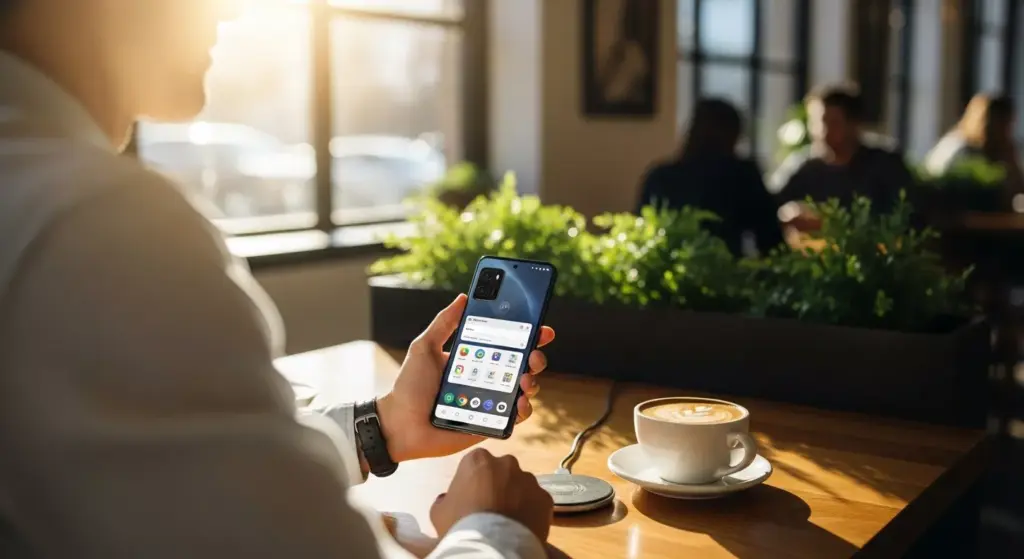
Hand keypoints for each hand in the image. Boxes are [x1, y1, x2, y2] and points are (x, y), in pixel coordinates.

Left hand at [376, 294, 554, 462]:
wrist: (400, 424)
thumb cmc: (409, 387)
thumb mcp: (424, 347)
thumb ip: (443, 323)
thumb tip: (463, 297)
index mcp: (474, 358)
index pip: (507, 343)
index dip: (527, 334)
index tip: (541, 328)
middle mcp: (486, 378)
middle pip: (522, 364)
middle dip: (536, 357)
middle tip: (534, 355)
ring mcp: (491, 401)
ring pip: (524, 389)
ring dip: (532, 381)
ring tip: (525, 380)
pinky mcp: (491, 423)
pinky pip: (516, 416)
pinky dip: (524, 409)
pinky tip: (520, 402)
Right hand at [430, 449, 553, 541]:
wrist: (492, 545)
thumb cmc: (461, 524)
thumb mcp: (439, 511)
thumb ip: (445, 499)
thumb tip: (447, 499)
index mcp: (478, 460)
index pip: (475, 464)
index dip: (473, 481)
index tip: (471, 497)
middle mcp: (507, 463)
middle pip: (501, 471)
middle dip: (498, 485)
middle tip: (491, 507)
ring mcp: (529, 480)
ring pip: (521, 486)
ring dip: (516, 497)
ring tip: (507, 520)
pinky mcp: (545, 498)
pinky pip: (536, 502)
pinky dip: (531, 511)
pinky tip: (521, 526)